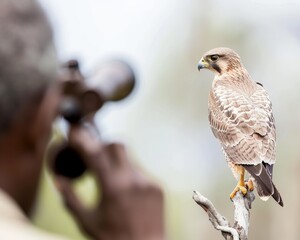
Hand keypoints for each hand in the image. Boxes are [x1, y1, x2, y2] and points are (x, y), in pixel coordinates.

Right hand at [55, 125, 164, 239]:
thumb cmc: (113, 239)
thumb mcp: (87, 221)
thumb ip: (71, 199)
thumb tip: (59, 180)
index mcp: (112, 188)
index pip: (95, 154)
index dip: (83, 140)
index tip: (76, 131)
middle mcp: (132, 180)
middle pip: (117, 145)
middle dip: (104, 146)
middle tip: (97, 156)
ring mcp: (148, 181)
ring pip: (130, 159)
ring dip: (118, 163)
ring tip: (113, 182)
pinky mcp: (158, 186)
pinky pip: (141, 172)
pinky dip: (130, 176)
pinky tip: (128, 193)